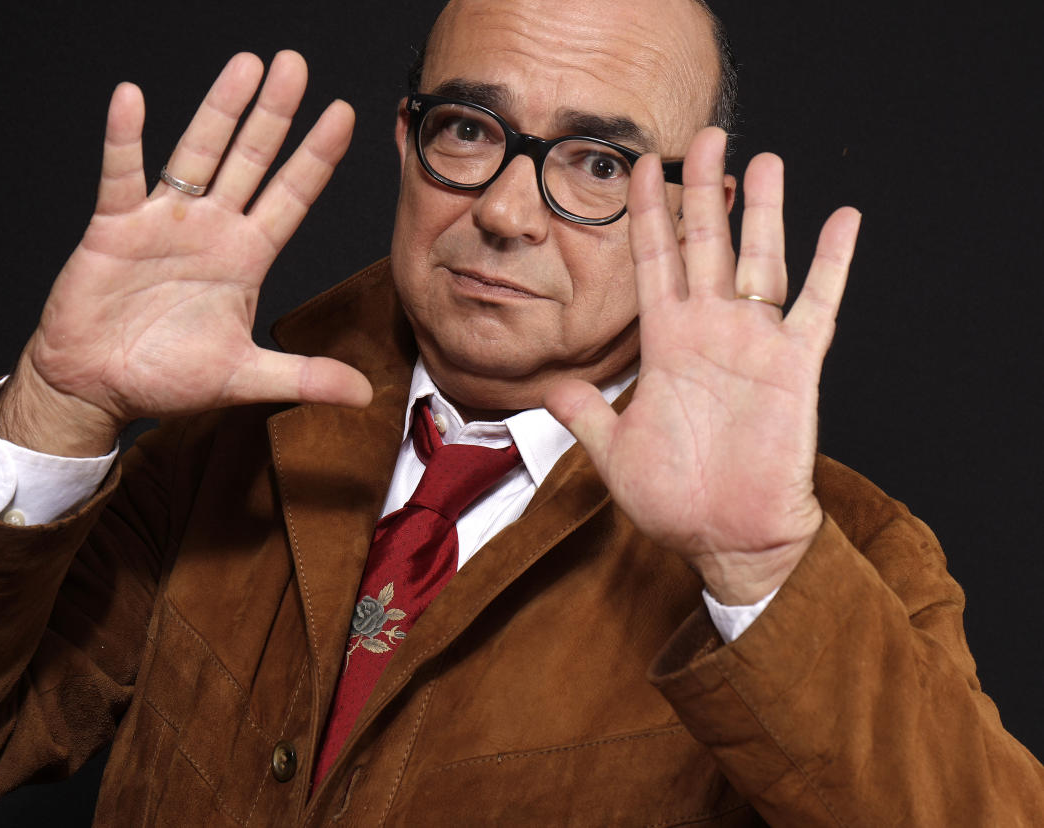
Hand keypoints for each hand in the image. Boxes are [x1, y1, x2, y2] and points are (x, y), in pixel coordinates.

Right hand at [0, 51, 372, 455]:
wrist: (97, 387)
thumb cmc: (167, 379)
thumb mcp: (243, 377)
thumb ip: (302, 377)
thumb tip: (364, 394)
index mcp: (246, 258)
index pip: (291, 197)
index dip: (317, 157)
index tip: (345, 113)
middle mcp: (211, 229)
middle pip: (251, 160)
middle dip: (274, 114)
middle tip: (296, 65)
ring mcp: (164, 222)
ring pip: (197, 154)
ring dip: (219, 111)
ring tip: (244, 66)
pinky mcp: (115, 228)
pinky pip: (122, 176)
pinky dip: (126, 139)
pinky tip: (132, 98)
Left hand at [546, 127, 861, 604]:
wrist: (725, 538)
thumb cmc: (674, 499)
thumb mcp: (614, 451)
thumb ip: (586, 413)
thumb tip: (552, 387)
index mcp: (666, 344)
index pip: (653, 262)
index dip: (645, 214)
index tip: (635, 167)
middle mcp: (709, 332)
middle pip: (707, 243)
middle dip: (703, 190)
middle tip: (704, 137)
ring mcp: (753, 345)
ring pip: (759, 260)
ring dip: (763, 212)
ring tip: (764, 160)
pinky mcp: (794, 367)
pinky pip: (817, 306)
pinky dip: (833, 264)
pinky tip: (842, 220)